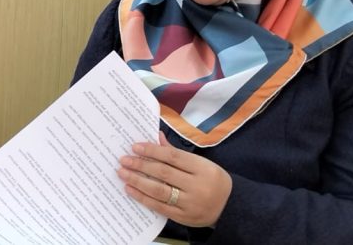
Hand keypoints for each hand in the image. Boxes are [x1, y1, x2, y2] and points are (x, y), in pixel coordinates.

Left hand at [117, 132, 231, 227]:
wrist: (230, 207)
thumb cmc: (211, 180)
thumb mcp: (200, 163)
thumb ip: (177, 153)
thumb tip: (156, 136)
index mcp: (202, 168)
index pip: (173, 156)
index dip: (152, 151)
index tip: (135, 147)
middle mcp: (197, 185)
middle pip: (163, 173)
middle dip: (140, 165)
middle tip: (124, 160)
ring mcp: (190, 203)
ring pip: (159, 190)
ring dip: (137, 181)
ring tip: (123, 173)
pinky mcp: (183, 217)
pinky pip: (159, 207)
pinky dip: (143, 197)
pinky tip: (131, 189)